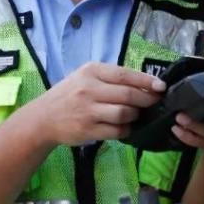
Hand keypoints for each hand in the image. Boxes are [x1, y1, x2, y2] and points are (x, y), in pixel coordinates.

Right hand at [34, 62, 164, 146]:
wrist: (43, 117)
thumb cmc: (69, 95)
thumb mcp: (85, 77)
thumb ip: (110, 78)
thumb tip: (144, 83)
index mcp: (91, 72)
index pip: (124, 74)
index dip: (146, 80)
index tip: (161, 86)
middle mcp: (89, 89)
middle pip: (128, 95)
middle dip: (147, 99)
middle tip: (155, 102)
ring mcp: (88, 111)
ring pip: (124, 113)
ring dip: (135, 115)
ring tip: (135, 115)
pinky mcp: (88, 129)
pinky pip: (117, 131)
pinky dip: (126, 130)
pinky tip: (125, 127)